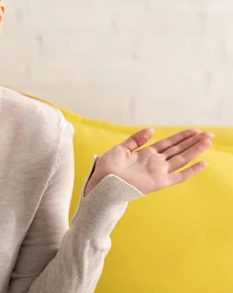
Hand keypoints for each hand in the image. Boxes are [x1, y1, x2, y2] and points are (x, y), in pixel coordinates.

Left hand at [84, 128, 211, 196]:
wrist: (103, 182)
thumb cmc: (108, 167)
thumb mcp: (121, 148)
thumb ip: (136, 139)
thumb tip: (152, 129)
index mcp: (146, 153)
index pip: (168, 143)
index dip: (181, 136)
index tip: (194, 130)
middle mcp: (155, 162)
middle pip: (178, 149)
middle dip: (193, 141)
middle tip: (208, 134)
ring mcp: (158, 172)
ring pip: (181, 159)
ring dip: (195, 150)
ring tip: (208, 141)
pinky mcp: (159, 182)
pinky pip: (179, 176)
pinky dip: (191, 170)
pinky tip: (203, 163)